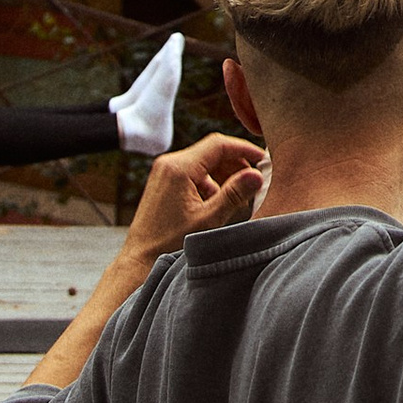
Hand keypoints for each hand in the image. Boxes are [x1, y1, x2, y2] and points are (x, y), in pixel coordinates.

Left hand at [120, 134, 266, 264]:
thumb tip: (257, 175)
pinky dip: (209, 182)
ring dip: (223, 174)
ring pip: (204, 161)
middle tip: (253, 182)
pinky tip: (217, 203)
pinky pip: (193, 172)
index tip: (262, 159)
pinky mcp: (164, 180)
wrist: (140, 258)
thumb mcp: (208, 220)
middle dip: (235, 164)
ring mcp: (164, 171)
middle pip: (212, 151)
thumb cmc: (170, 243)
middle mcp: (169, 163)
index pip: (219, 145)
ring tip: (237, 198)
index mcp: (179, 168)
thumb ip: (234, 195)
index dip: (244, 149)